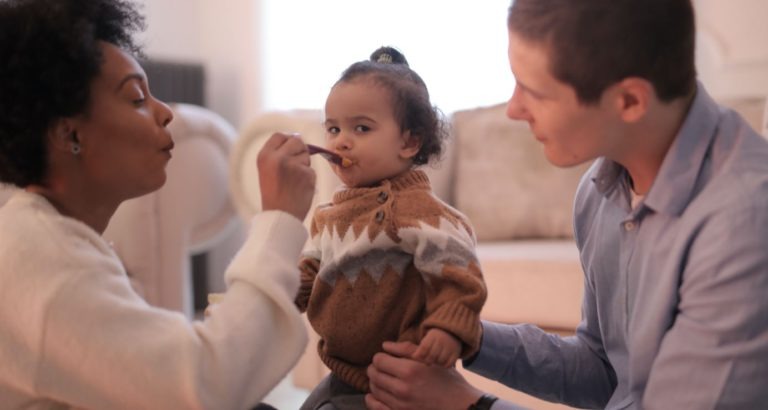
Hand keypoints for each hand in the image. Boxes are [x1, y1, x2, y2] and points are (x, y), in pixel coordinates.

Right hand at [257, 133, 315, 220]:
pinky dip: (308, 178)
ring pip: (306, 155)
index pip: (280, 135)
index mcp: (265, 155)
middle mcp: (278, 158)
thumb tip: (298, 138)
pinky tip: (299, 188)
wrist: (280, 216)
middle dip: (299, 150)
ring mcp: (294, 166)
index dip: (287, 141)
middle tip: (293, 167)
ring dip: (304, 165)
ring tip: (293, 180)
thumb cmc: (274, 194)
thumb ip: (278, 153)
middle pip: (296, 140)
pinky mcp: (307, 175)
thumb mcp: (267, 169)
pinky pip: (312, 170)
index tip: (288, 150)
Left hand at [366, 341, 481, 409]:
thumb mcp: (429, 358)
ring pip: (374, 390)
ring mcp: (400, 405)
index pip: (379, 360)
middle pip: (374, 375)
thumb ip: (405, 349)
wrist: (458, 405)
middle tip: (380, 367)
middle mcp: (402, 388)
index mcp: (410, 370)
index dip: (380, 357)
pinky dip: (372, 400)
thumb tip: (384, 345)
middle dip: (375, 368)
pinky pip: (377, 408)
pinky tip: (374, 395)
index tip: (385, 358)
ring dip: (374, 382)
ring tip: (381, 378)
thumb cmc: (446, 379)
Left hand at [413, 328, 460, 366]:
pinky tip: (442, 362)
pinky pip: (448, 364)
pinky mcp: (456, 353)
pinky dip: (444, 365)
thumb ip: (420, 348)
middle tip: (427, 360)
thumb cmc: (434, 339)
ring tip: (435, 360)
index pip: (424, 348)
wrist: (451, 332)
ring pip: (440, 361)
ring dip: (436, 363)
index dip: (420, 355)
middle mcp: (442, 341)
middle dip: (427, 360)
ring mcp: (450, 347)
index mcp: (432, 336)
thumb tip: (413, 357)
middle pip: (432, 356)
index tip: (419, 357)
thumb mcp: (426, 339)